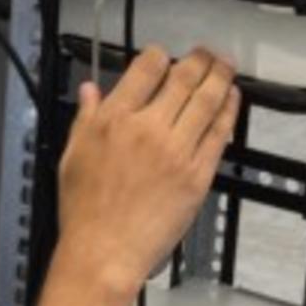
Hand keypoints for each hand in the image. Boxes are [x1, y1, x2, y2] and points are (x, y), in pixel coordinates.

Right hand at [55, 44, 239, 296]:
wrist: (104, 252)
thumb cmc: (85, 212)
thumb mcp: (73, 156)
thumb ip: (85, 118)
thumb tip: (90, 91)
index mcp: (114, 120)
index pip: (145, 70)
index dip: (160, 55)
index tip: (165, 55)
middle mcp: (147, 129)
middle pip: (183, 79)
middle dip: (199, 60)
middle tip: (207, 53)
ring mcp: (176, 151)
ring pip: (207, 102)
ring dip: (221, 78)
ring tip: (226, 66)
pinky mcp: (197, 175)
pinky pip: (218, 135)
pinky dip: (229, 112)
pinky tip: (232, 100)